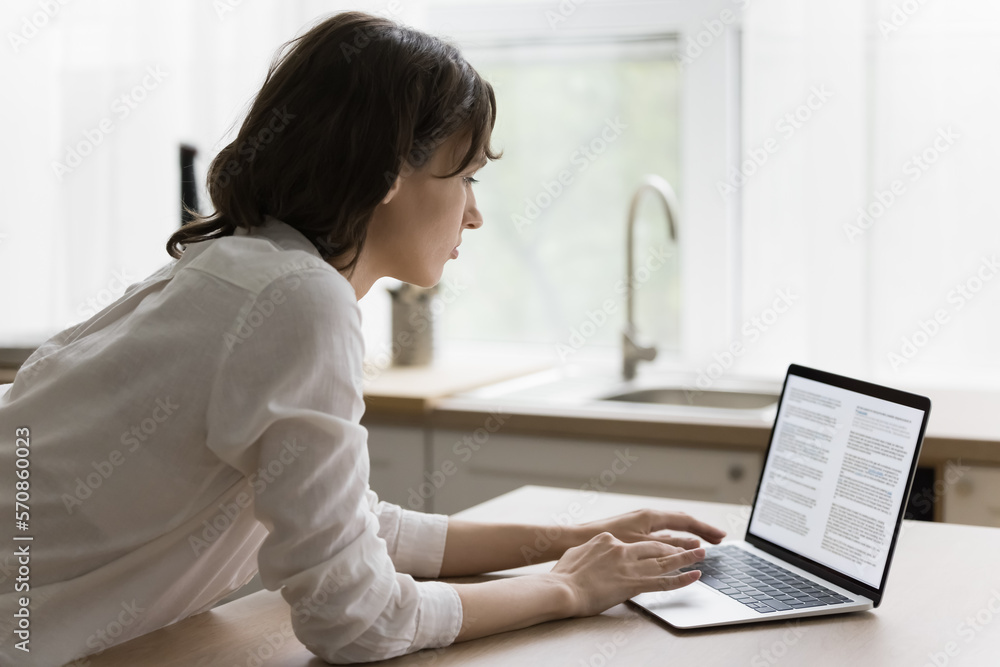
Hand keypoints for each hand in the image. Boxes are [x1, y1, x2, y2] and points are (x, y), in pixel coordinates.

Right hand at [548, 531, 705, 616]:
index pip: (632, 542)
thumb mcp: (575, 554)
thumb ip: (589, 551)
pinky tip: (694, 576)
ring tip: (702, 554)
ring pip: (664, 560)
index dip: (645, 548)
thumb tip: (592, 552)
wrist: (563, 589)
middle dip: (675, 546)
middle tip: (689, 545)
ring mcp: (630, 565)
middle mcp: (622, 548)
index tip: (653, 550)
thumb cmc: (564, 576)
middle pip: (655, 546)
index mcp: (608, 540)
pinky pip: (663, 581)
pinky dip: (681, 579)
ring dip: (686, 557)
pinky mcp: (634, 583)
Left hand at [578, 508, 726, 549]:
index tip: (721, 536)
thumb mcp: (641, 545)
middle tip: (718, 539)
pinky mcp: (631, 531)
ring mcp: (639, 523)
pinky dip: (672, 539)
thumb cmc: (606, 540)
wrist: (577, 539)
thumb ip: (667, 546)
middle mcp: (646, 517)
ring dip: (687, 535)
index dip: (705, 529)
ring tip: (702, 543)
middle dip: (700, 530)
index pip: (686, 521)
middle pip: (681, 522)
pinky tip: (676, 547)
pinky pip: (659, 533)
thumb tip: (693, 544)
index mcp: (650, 516)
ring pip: (670, 528)